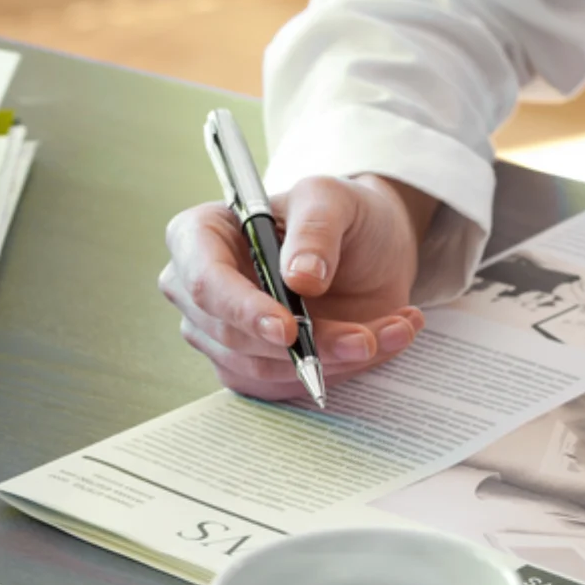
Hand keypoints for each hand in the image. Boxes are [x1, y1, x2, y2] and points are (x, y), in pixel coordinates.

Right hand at [159, 174, 433, 400]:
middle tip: (363, 339)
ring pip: (264, 369)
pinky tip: (381, 343)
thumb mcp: (332, 199)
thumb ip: (315, 229)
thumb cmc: (339, 213)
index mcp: (201, 235)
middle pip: (232, 336)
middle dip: (301, 345)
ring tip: (382, 336)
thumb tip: (300, 278)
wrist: (370, 248)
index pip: (204, 282)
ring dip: (330, 361)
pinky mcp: (254, 366)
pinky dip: (338, 371)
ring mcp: (223, 333)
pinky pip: (288, 385)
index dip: (242, 310)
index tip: (287, 329)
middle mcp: (202, 290)